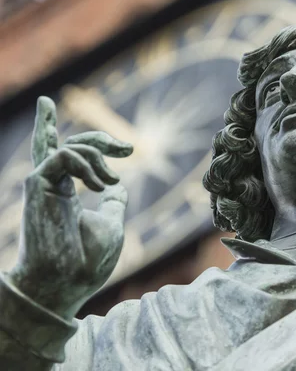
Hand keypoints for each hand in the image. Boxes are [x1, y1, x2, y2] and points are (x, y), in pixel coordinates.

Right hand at [7, 97, 132, 318]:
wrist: (67, 282)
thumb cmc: (89, 261)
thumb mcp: (110, 224)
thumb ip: (112, 203)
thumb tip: (118, 186)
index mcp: (67, 194)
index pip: (72, 156)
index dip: (102, 145)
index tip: (130, 150)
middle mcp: (54, 186)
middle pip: (71, 144)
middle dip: (101, 140)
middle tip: (128, 149)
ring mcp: (45, 184)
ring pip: (67, 146)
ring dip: (97, 156)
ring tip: (110, 182)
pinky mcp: (38, 185)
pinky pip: (63, 155)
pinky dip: (86, 164)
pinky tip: (98, 186)